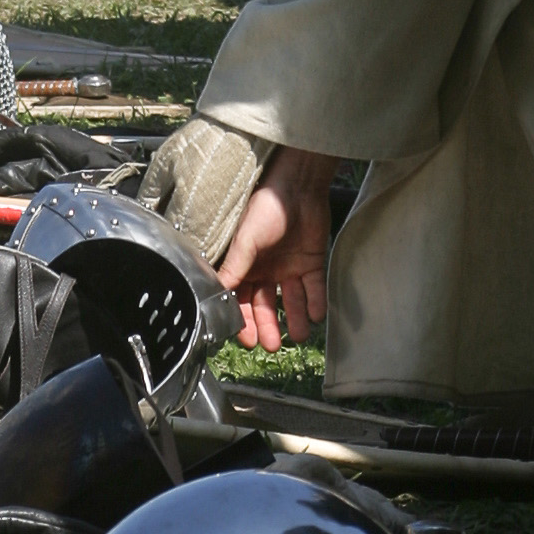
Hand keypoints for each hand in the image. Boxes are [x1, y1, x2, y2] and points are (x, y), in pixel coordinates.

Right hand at [218, 145, 338, 351]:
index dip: (244, 321)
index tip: (248, 339)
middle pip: (265, 306)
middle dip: (269, 327)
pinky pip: (313, 288)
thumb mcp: (245, 241)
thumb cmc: (265, 208)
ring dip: (293, 319)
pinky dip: (315, 302)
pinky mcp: (311, 262)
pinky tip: (315, 316)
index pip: (241, 300)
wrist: (298, 187)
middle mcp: (265, 270)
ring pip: (290, 301)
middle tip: (273, 346)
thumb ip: (234, 269)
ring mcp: (289, 267)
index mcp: (244, 265)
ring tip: (298, 336)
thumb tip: (218, 294)